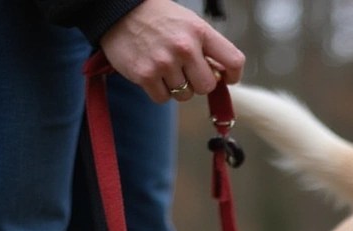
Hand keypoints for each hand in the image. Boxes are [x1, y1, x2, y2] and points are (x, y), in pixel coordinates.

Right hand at [100, 0, 244, 103]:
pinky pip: (163, 98)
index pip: (233, 61)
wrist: (118, 10)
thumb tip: (221, 76)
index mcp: (199, 31)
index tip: (227, 79)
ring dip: (176, 87)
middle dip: (198, 83)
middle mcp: (184, 47)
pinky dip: (159, 91)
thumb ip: (206, 47)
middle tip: (185, 71)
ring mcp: (164, 62)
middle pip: (207, 86)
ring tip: (164, 67)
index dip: (233, 75)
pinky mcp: (145, 75)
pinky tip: (152, 72)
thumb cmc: (157, 19)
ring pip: (184, 96)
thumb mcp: (188, 23)